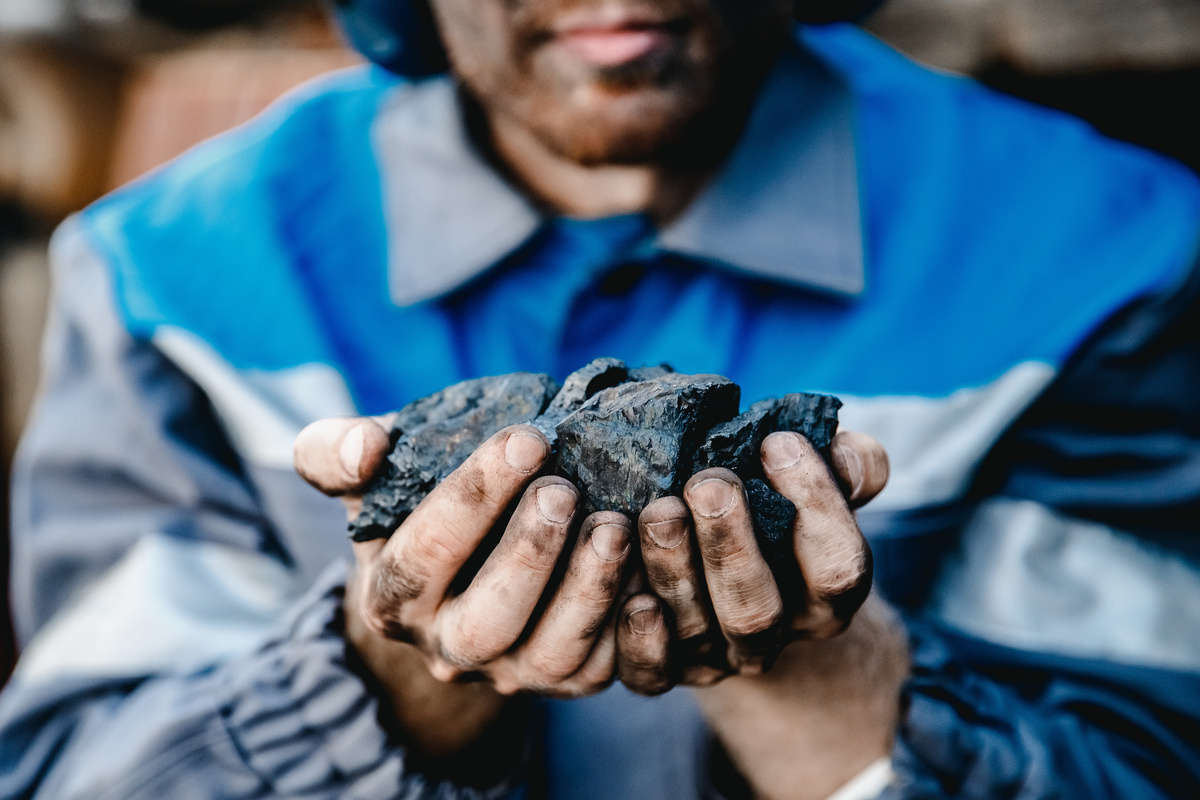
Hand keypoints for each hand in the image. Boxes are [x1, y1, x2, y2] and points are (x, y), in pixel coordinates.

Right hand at [294, 418, 633, 775]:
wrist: (458, 575)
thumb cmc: (414, 507)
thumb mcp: (369, 477)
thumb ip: (337, 453)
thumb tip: (363, 447)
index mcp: (393, 598)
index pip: (423, 556)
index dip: (474, 498)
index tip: (525, 438)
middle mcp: (448, 649)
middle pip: (486, 624)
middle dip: (528, 556)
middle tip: (565, 491)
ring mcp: (511, 672)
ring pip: (550, 657)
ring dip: (587, 592)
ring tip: (615, 526)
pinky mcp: (568, 681)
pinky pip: (604, 667)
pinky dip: (629, 626)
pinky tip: (648, 568)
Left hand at [616, 430, 889, 691]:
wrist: (723, 575)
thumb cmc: (774, 510)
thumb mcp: (820, 482)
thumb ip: (850, 464)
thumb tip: (843, 453)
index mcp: (824, 596)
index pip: (838, 568)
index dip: (815, 506)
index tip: (778, 442)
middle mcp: (773, 636)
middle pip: (757, 610)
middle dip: (731, 547)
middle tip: (707, 485)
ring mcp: (715, 659)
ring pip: (698, 629)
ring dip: (673, 570)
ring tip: (656, 512)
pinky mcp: (661, 672)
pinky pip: (649, 672)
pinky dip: (636, 636)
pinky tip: (627, 588)